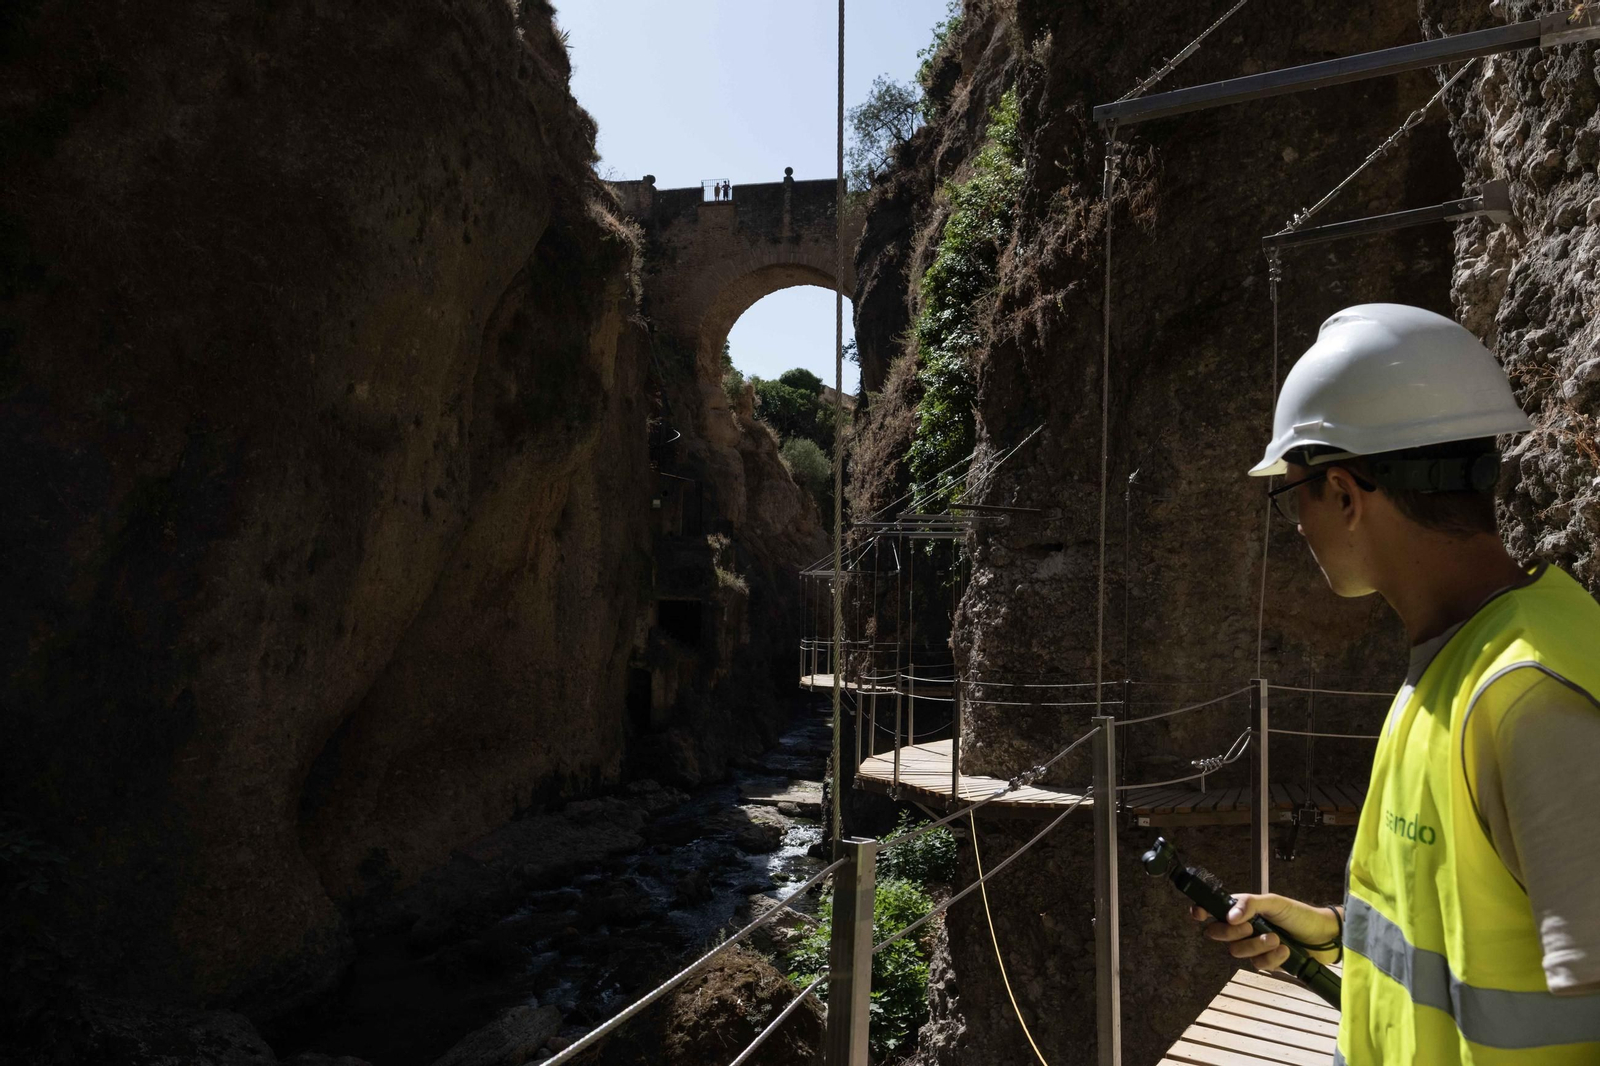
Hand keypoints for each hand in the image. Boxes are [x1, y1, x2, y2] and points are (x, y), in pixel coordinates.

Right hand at [1190, 893, 1337, 971]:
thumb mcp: (1274, 902)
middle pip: (1219, 934)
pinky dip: (1272, 958)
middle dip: (1233, 932)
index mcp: (1241, 910)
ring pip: (1237, 952)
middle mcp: (1243, 928)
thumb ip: (1249, 904)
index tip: (1199, 914)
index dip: (1202, 911)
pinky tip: (1285, 951)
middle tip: (1250, 926)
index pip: (1213, 910)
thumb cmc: (1300, 914)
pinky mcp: (1267, 962)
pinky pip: (1258, 965)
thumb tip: (1229, 916)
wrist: (1325, 937)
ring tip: (1277, 938)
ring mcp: (1254, 947)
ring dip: (1258, 945)